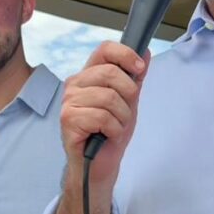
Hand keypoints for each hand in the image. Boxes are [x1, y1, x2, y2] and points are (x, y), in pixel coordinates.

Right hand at [61, 41, 148, 185]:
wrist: (99, 164)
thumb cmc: (110, 132)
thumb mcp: (128, 101)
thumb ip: (135, 77)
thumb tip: (144, 51)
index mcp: (88, 75)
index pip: (104, 50)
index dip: (125, 55)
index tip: (140, 69)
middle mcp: (75, 85)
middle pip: (111, 73)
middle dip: (128, 95)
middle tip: (125, 112)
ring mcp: (69, 102)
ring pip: (109, 98)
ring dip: (122, 117)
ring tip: (115, 127)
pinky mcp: (68, 120)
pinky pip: (102, 117)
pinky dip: (114, 130)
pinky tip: (107, 136)